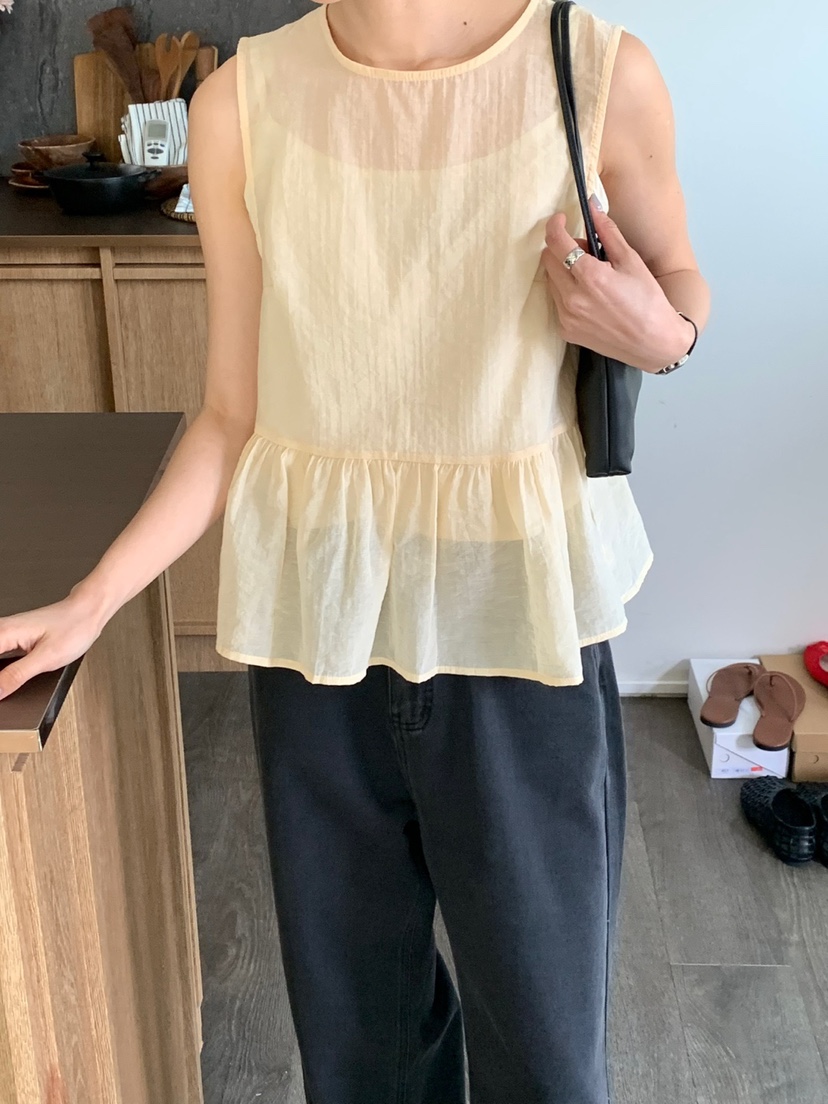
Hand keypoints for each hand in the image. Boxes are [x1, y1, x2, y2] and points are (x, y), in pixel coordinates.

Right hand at [0, 589, 106, 699]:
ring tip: (4, 686)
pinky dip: (0, 667)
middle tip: (3, 690)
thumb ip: (17, 676)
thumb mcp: (46, 658)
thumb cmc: (74, 627)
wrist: (88, 612)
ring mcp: (7, 632)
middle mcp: (2, 630)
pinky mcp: (14, 637)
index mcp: (5, 632)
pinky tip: (4, 677)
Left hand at [541, 195, 694, 373]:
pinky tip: (588, 294)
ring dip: (563, 270)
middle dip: (561, 247)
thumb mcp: (631, 261)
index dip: (555, 226)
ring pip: (550, 281)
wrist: (654, 343)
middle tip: (585, 250)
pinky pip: (555, 301)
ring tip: (590, 274)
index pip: (556, 242)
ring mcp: (567, 317)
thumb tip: (593, 207)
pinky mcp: (566, 331)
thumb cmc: (648, 302)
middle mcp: (572, 299)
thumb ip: (608, 232)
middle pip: (548, 260)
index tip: (560, 220)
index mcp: (590, 277)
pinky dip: (565, 291)